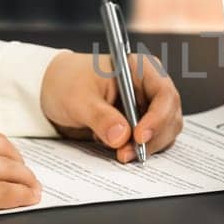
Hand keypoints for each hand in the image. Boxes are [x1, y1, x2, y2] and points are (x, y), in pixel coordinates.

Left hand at [39, 50, 183, 162]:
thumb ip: (101, 117)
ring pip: (164, 132)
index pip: (164, 93)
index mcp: (141, 69)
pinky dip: (140, 150)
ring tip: (121, 154)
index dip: (158, 117)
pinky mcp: (141, 124)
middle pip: (169, 116)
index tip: (139, 137)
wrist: (54, 91)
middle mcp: (150, 87)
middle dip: (153, 138)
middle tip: (127, 153)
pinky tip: (121, 152)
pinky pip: (152, 141)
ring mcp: (147, 107)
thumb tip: (121, 136)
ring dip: (147, 148)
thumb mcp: (78, 98)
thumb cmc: (67, 82)